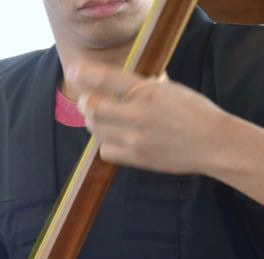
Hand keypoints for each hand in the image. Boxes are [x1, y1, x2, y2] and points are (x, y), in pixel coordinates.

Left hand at [68, 61, 226, 174]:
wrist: (214, 143)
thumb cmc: (193, 113)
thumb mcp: (170, 90)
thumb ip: (144, 87)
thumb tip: (117, 82)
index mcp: (149, 91)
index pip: (108, 79)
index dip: (86, 74)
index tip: (73, 71)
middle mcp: (139, 113)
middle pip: (93, 108)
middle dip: (86, 104)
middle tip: (88, 102)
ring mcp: (136, 138)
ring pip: (96, 130)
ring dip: (94, 123)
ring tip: (104, 119)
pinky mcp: (136, 158)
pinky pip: (105, 150)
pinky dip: (105, 144)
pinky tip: (116, 139)